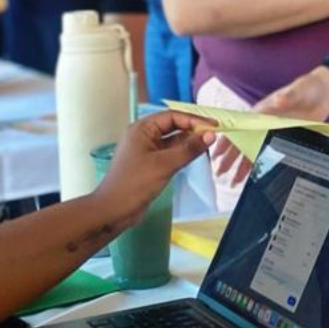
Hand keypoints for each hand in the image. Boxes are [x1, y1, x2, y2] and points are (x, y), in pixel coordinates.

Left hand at [95, 110, 216, 225]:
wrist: (113, 211)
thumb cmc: (135, 183)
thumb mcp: (164, 164)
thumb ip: (189, 149)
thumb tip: (211, 134)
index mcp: (142, 129)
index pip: (172, 116)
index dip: (194, 119)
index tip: (214, 125)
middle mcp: (144, 136)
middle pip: (173, 126)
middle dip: (192, 129)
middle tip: (214, 134)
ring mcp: (146, 151)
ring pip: (172, 141)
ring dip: (189, 142)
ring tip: (209, 143)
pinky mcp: (150, 164)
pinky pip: (170, 153)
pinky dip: (183, 153)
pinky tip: (195, 155)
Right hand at [209, 67, 328, 185]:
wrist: (325, 92)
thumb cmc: (308, 88)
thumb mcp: (297, 91)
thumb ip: (287, 97)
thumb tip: (277, 101)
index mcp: (262, 111)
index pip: (240, 127)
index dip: (228, 140)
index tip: (217, 153)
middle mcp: (264, 123)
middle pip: (244, 142)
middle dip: (231, 158)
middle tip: (220, 174)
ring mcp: (274, 132)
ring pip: (255, 150)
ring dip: (244, 165)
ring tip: (234, 181)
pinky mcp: (285, 138)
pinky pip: (270, 153)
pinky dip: (262, 163)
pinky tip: (256, 175)